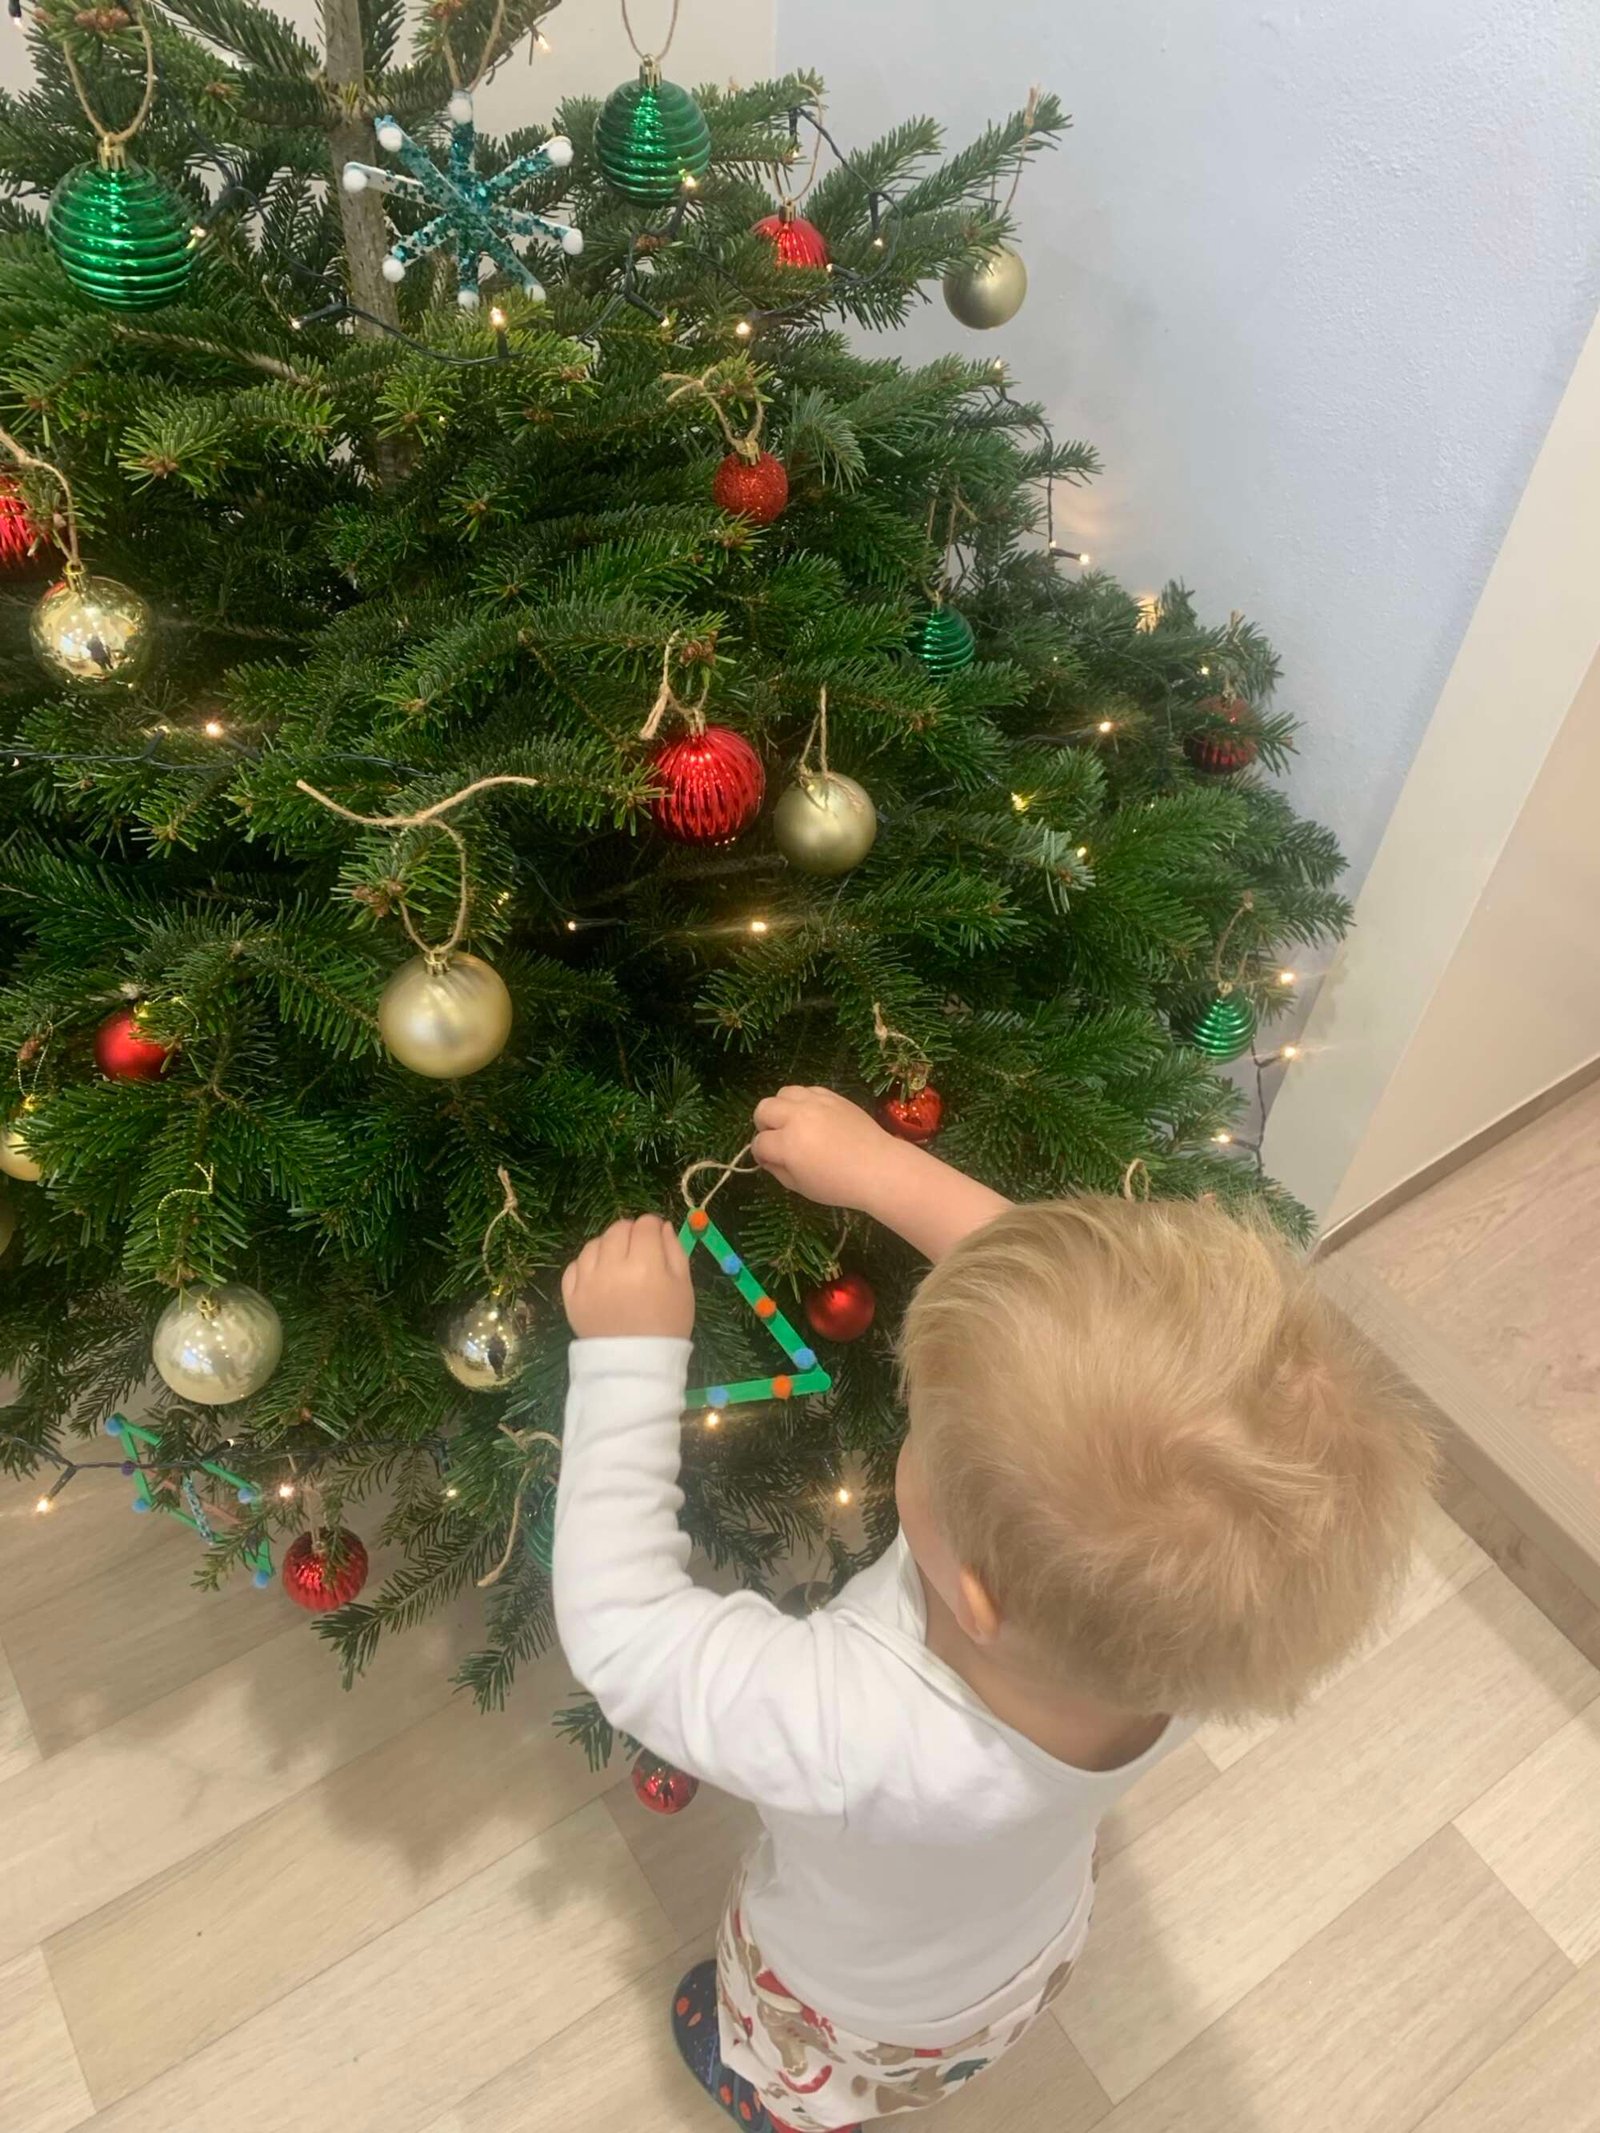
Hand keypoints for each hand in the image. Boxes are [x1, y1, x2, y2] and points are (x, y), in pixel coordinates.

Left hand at [562, 1215, 694, 1339]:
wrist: (637, 1365)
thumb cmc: (667, 1325)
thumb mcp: (683, 1287)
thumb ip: (675, 1251)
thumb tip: (663, 1226)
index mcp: (646, 1265)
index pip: (645, 1225)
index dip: (653, 1226)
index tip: (656, 1237)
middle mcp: (612, 1268)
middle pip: (618, 1229)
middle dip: (631, 1233)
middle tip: (639, 1249)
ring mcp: (588, 1282)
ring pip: (594, 1244)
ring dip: (607, 1246)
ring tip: (618, 1263)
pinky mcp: (571, 1296)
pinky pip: (574, 1265)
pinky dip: (587, 1265)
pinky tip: (600, 1275)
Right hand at [751, 1086, 898, 1211]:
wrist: (878, 1168)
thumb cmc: (839, 1185)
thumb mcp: (800, 1187)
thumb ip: (777, 1170)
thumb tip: (767, 1158)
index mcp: (788, 1143)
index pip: (760, 1143)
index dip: (760, 1155)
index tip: (769, 1161)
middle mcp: (798, 1117)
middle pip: (764, 1109)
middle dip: (764, 1125)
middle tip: (776, 1139)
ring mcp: (816, 1103)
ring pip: (784, 1093)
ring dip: (782, 1108)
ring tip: (793, 1124)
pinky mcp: (833, 1096)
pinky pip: (808, 1090)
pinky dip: (803, 1102)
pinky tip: (812, 1117)